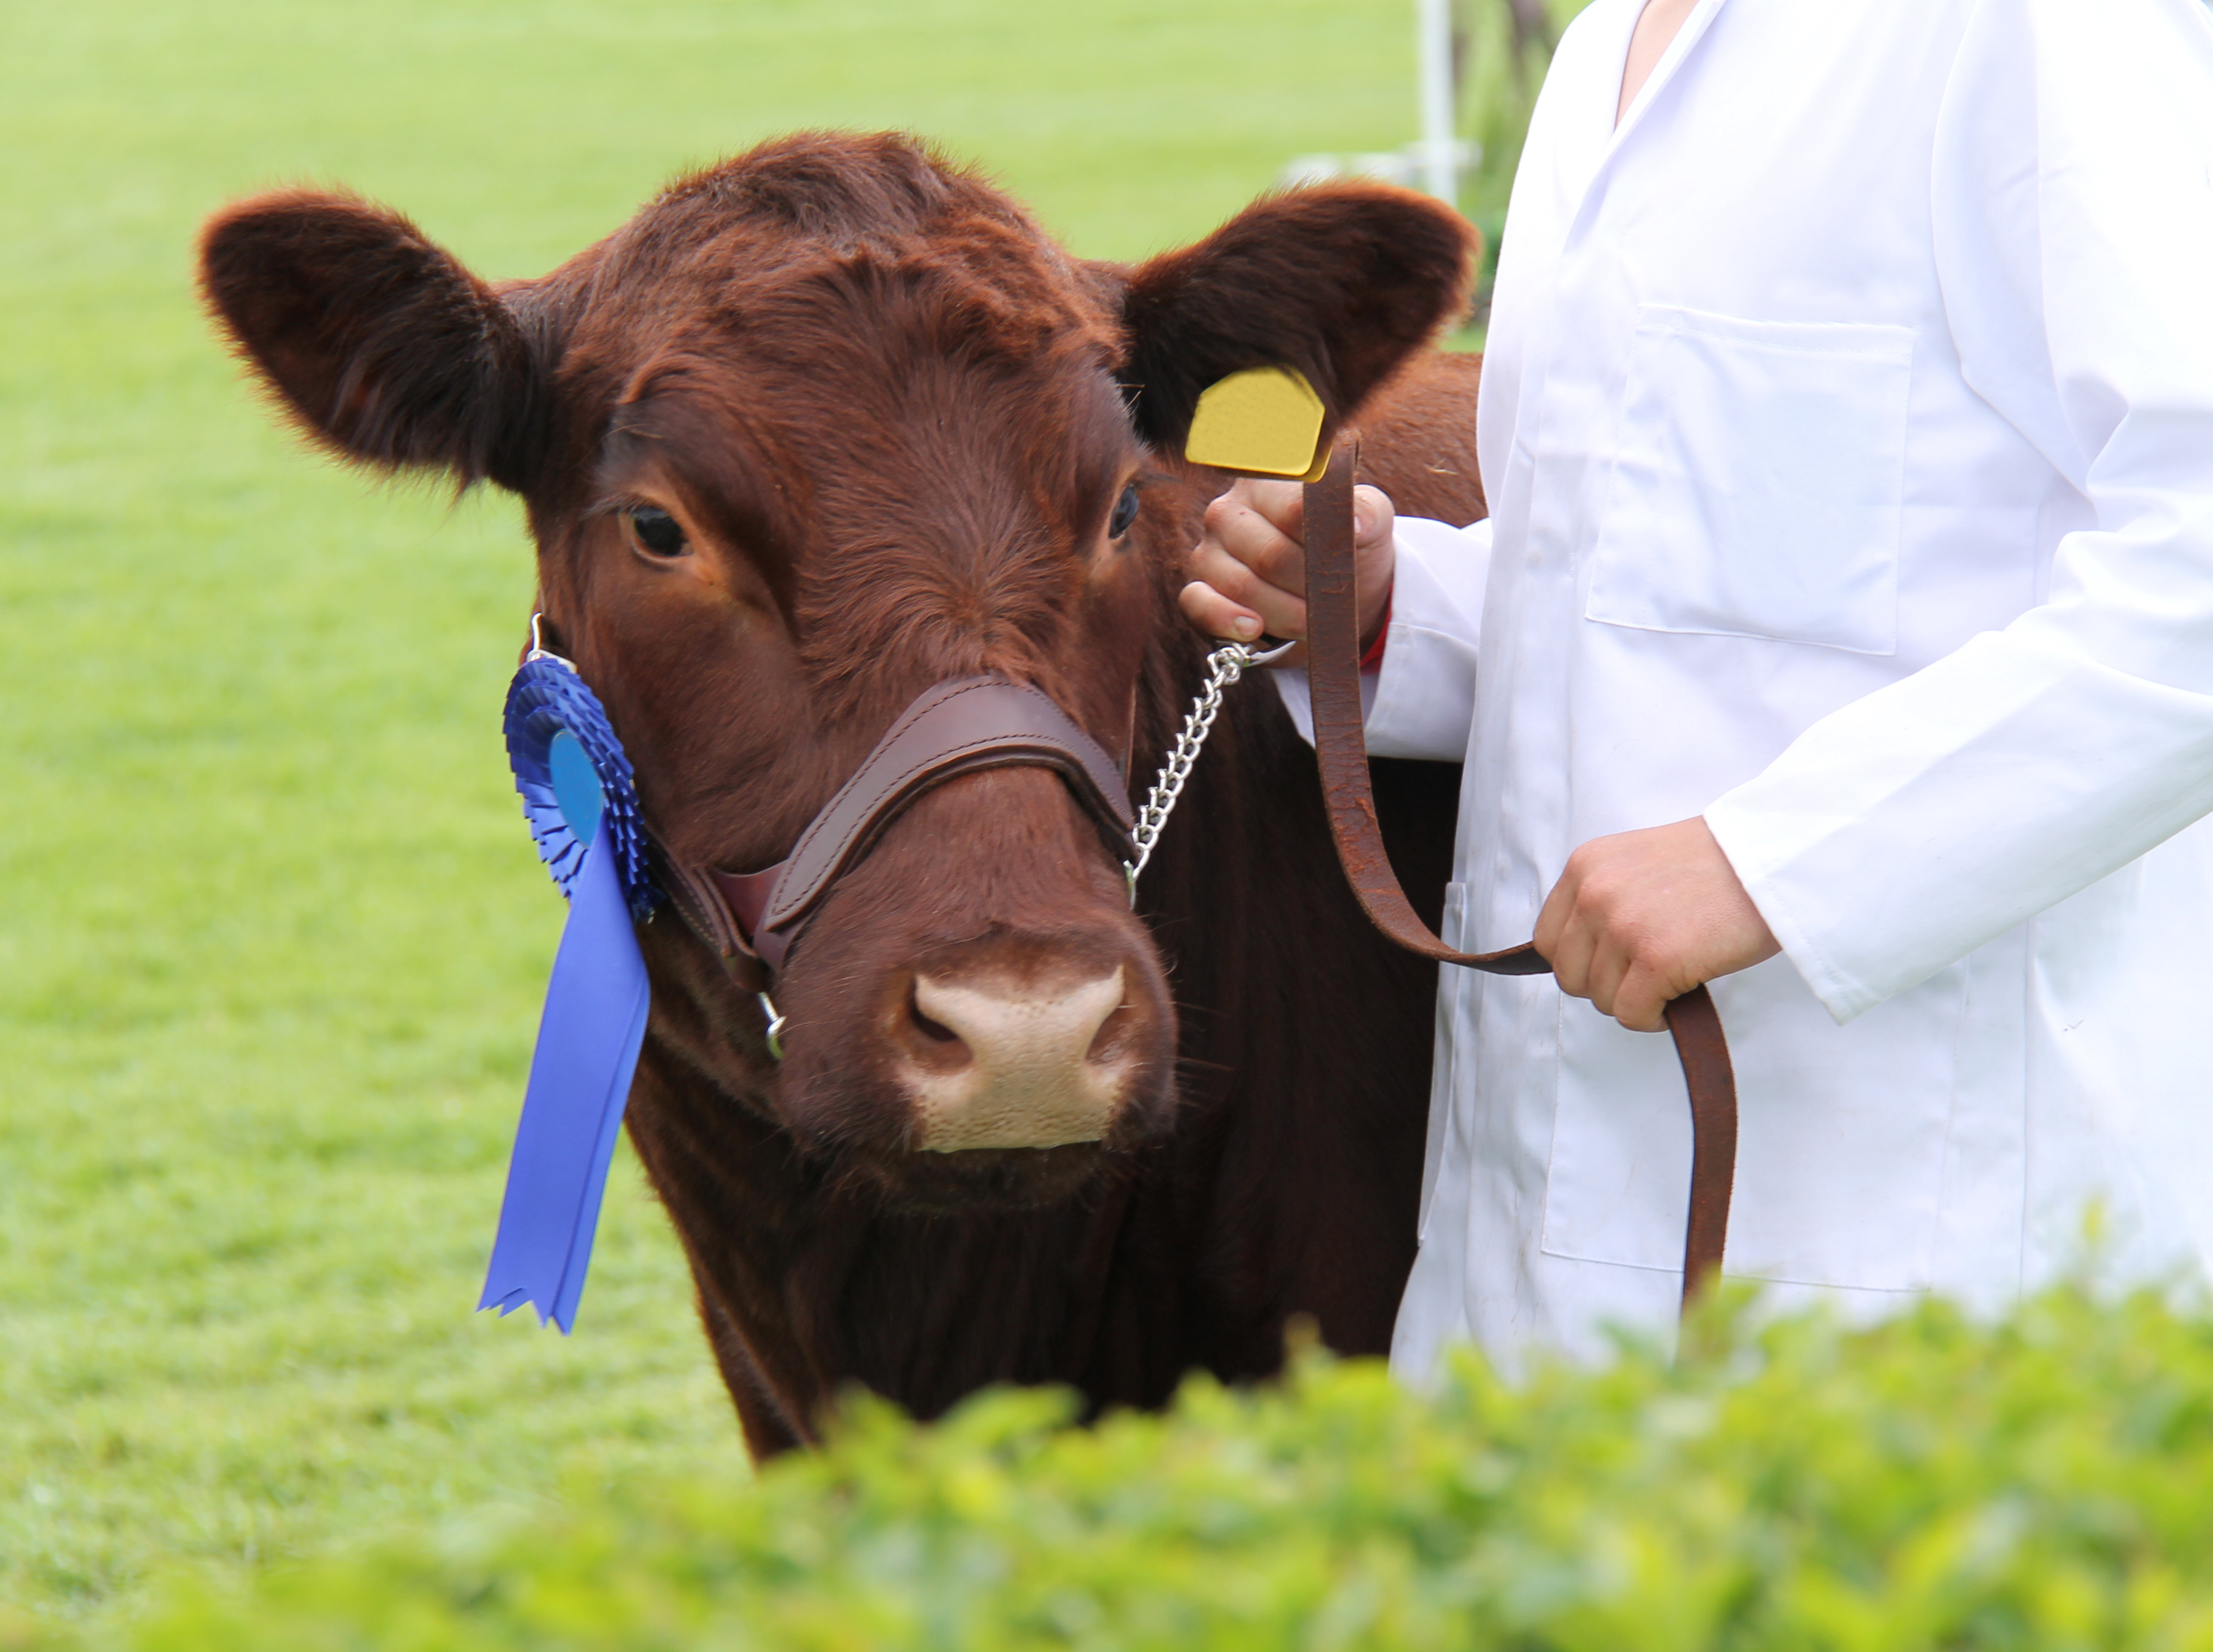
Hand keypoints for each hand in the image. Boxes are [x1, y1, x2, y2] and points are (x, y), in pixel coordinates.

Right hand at [1178, 477, 1395, 665]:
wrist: (1331, 593)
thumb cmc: (1346, 550)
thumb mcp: (1369, 524)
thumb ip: (1368, 512)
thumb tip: (1356, 523)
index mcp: (1268, 484)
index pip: (1292, 509)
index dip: (1321, 544)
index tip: (1340, 561)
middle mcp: (1228, 511)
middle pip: (1269, 555)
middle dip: (1307, 587)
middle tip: (1329, 599)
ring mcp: (1208, 552)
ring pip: (1242, 586)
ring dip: (1284, 612)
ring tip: (1309, 620)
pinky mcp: (1196, 591)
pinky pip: (1198, 605)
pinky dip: (1227, 620)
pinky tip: (1253, 628)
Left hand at [1534, 818, 1780, 1031]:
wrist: (1776, 858)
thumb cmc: (1719, 865)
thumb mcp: (1637, 864)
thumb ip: (1602, 899)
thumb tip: (1583, 956)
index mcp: (1585, 867)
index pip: (1548, 941)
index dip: (1582, 963)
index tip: (1614, 965)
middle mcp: (1594, 893)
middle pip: (1570, 976)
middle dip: (1606, 986)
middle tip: (1646, 978)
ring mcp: (1623, 926)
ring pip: (1602, 999)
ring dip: (1635, 1001)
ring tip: (1671, 981)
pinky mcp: (1657, 958)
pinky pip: (1632, 1014)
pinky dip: (1654, 1018)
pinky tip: (1679, 999)